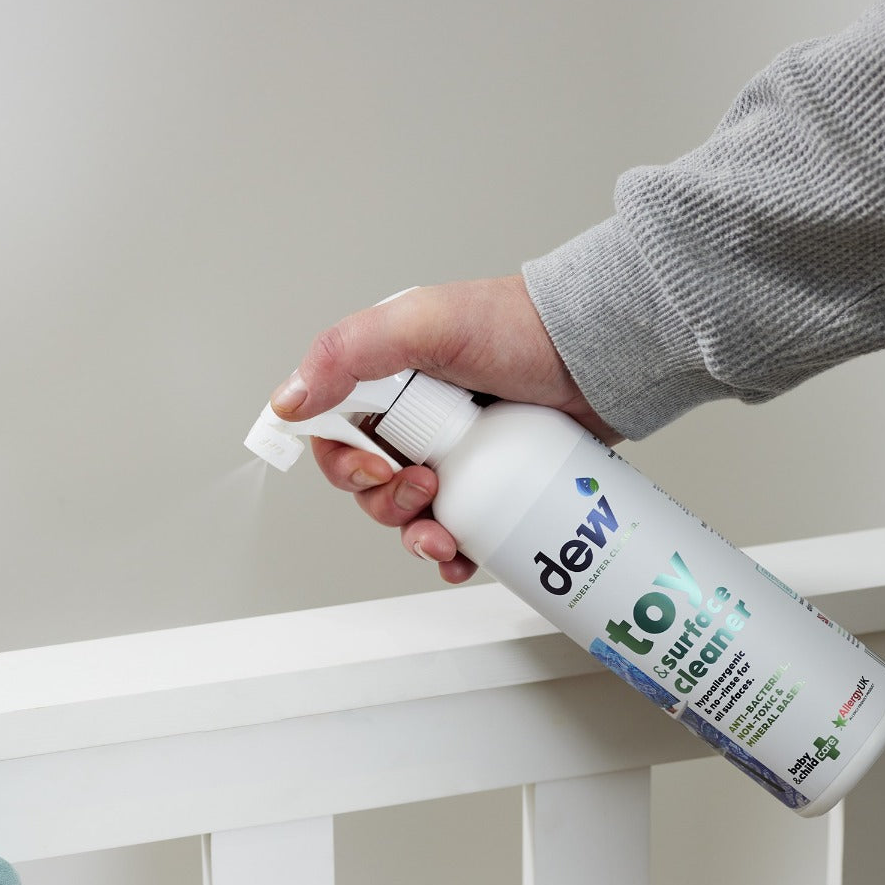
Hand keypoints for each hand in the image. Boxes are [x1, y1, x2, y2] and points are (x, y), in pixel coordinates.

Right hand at [270, 275, 617, 583]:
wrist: (596, 353)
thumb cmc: (517, 327)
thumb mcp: (423, 325)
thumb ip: (349, 353)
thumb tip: (288, 403)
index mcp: (383, 378)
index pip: (333, 434)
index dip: (343, 464)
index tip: (375, 469)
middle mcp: (413, 417)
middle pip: (368, 483)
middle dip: (385, 502)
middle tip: (424, 489)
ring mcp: (453, 452)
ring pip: (408, 512)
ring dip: (414, 536)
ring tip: (445, 536)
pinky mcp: (490, 480)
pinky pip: (456, 528)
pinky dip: (452, 552)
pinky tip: (461, 559)